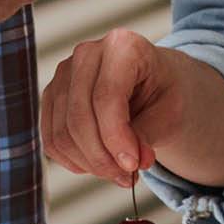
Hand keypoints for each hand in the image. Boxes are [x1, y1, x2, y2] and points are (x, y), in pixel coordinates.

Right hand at [41, 29, 187, 189]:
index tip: (132, 166)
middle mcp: (86, 53)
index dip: (116, 138)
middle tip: (128, 178)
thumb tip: (130, 163)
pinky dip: (75, 160)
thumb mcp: (171, 112)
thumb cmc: (165, 92)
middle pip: (79, 117)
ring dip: (90, 163)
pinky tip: (99, 163)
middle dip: (102, 157)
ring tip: (119, 173)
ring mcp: (63, 73)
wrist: (154, 83)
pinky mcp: (52, 96)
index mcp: (122, 46)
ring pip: (62, 133)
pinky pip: (52, 139)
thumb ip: (148, 135)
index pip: (106, 97)